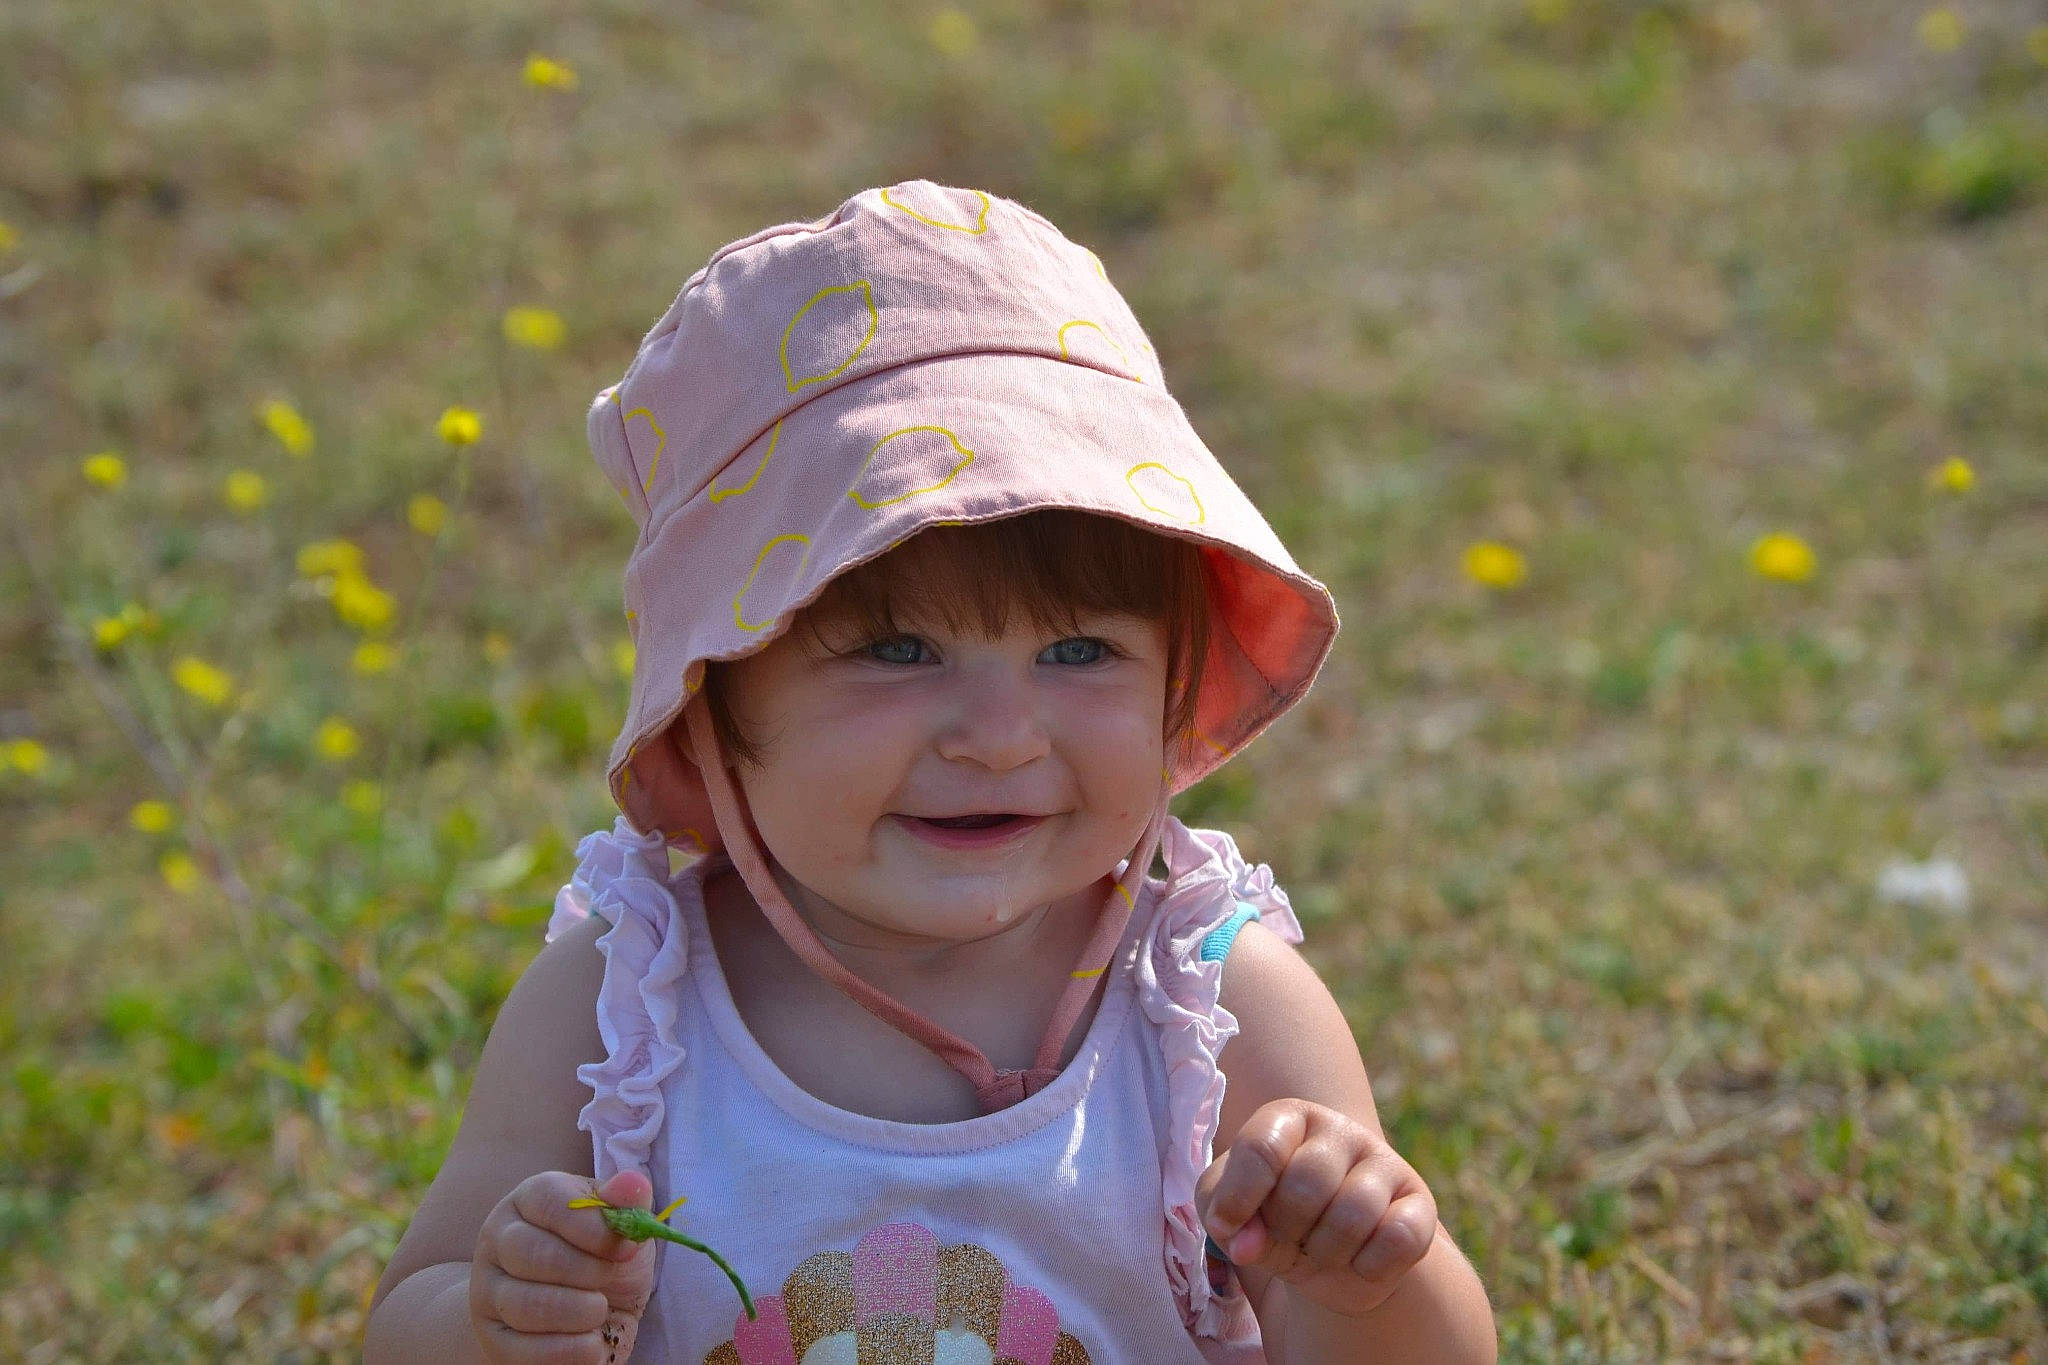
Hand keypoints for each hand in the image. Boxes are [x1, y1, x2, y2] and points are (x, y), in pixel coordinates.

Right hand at [471, 1169, 659, 1362]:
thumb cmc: (600, 1258)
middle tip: (610, 1278)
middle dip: (584, 1270)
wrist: (576, 1313)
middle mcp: (498, 1241)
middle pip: (529, 1252)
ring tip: (600, 1309)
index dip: (591, 1226)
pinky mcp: (493, 1339)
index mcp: (529, 1200)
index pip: (548, 1200)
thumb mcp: (619, 1226)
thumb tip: (633, 1185)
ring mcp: (488, 1292)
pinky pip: (523, 1350)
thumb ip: (626, 1205)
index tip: (625, 1249)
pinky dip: (568, 1350)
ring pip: (523, 1304)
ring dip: (577, 1312)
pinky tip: (591, 1342)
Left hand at [1195, 1099, 1437, 1318]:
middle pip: (1306, 1184)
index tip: (1229, 1229)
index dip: (1239, 1198)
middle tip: (1289, 1242)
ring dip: (1326, 1253)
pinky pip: (1399, 1237)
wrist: (1333, 1261)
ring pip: (1354, 1213)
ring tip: (1320, 1253)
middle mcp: (1341, 1129)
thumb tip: (1245, 1243)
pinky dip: (1371, 1266)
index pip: (1261, 1147)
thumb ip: (1221, 1216)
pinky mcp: (1420, 1204)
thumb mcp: (1230, 1214)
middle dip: (1287, 1231)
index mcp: (1289, 1118)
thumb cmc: (1273, 1222)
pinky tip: (1360, 1264)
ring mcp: (1386, 1163)